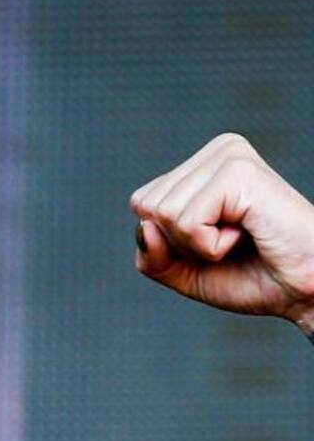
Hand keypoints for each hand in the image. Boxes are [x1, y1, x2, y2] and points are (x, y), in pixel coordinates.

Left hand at [129, 133, 313, 334]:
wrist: (303, 289)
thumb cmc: (252, 276)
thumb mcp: (183, 271)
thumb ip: (150, 255)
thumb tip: (144, 226)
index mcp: (204, 164)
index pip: (142, 204)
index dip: (169, 241)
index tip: (214, 241)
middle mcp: (218, 150)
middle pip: (147, 207)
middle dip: (181, 243)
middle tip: (228, 242)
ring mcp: (231, 156)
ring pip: (164, 215)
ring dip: (198, 245)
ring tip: (240, 237)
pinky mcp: (240, 172)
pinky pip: (187, 223)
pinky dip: (210, 246)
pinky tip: (246, 235)